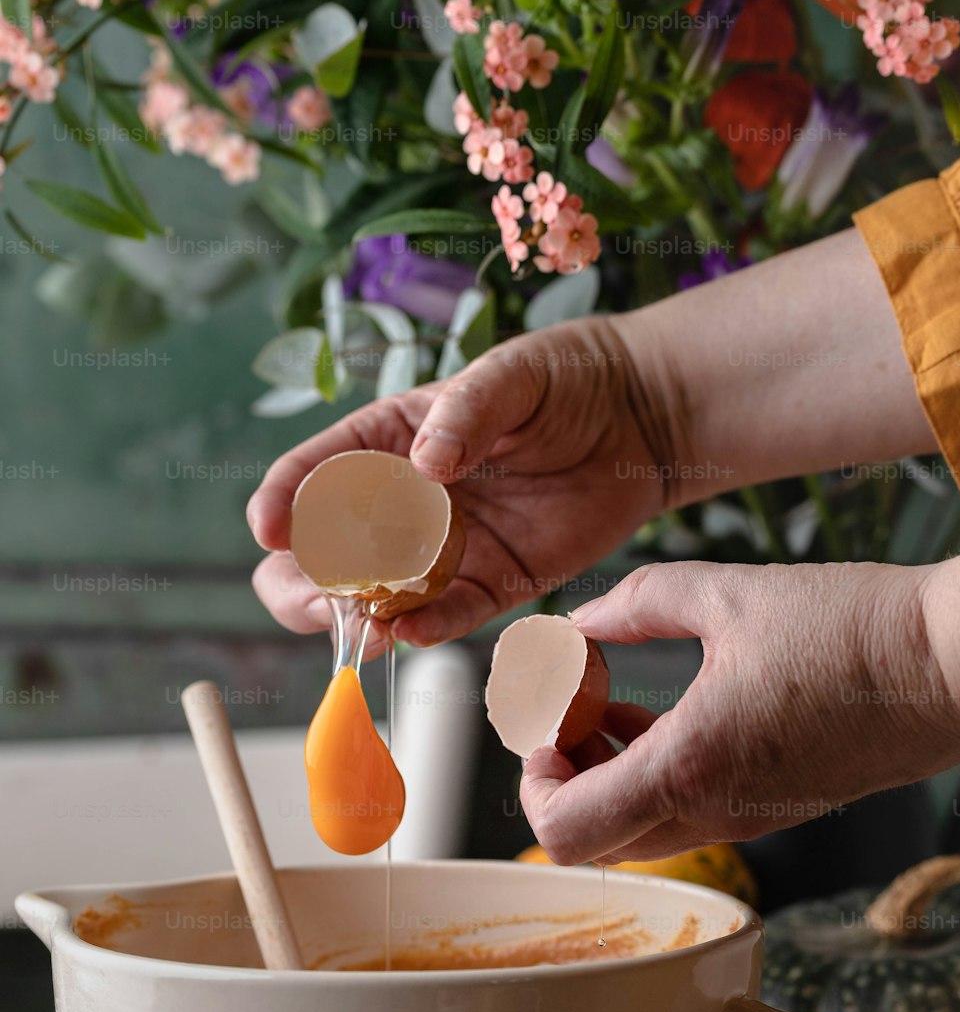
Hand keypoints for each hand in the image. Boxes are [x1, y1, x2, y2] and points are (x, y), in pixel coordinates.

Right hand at [247, 317, 667, 646]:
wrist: (638, 419)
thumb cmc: (563, 380)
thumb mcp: (510, 377)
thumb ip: (466, 413)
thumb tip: (425, 464)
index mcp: (388, 440)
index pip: (313, 473)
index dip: (280, 500)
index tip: (268, 528)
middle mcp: (402, 501)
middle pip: (321, 552)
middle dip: (302, 579)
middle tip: (316, 594)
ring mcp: (442, 549)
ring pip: (373, 598)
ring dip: (356, 616)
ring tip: (363, 623)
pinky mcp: (492, 584)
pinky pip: (447, 617)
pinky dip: (425, 631)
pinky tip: (409, 634)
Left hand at [520, 557, 959, 864]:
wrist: (949, 662)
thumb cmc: (851, 627)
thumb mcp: (727, 592)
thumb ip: (638, 602)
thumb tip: (578, 619)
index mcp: (692, 765)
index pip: (569, 833)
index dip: (534, 787)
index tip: (542, 726)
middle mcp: (717, 810)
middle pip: (597, 841)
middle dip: (564, 777)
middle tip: (569, 711)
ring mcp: (750, 817)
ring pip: (642, 829)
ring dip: (607, 775)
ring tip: (611, 702)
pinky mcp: (776, 806)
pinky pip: (689, 812)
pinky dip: (654, 773)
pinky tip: (663, 709)